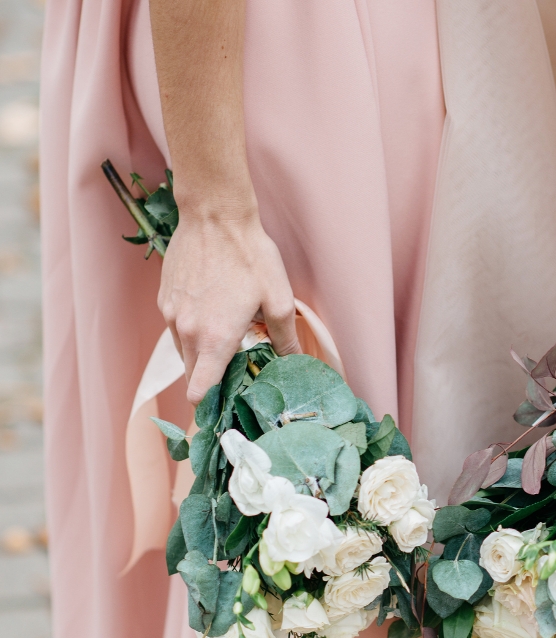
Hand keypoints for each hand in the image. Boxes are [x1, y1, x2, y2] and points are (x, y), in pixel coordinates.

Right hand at [159, 210, 298, 402]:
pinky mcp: (164, 299)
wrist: (214, 216)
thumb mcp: (279, 298)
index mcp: (214, 339)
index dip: (210, 406)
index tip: (225, 407)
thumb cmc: (250, 256)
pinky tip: (213, 315)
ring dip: (201, 354)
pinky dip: (191, 332)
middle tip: (237, 373)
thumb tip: (295, 363)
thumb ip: (285, 337)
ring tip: (227, 341)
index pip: (199, 391)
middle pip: (192, 375)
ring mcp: (170, 315)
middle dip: (211, 380)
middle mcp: (185, 332)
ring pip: (183, 351)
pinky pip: (176, 329)